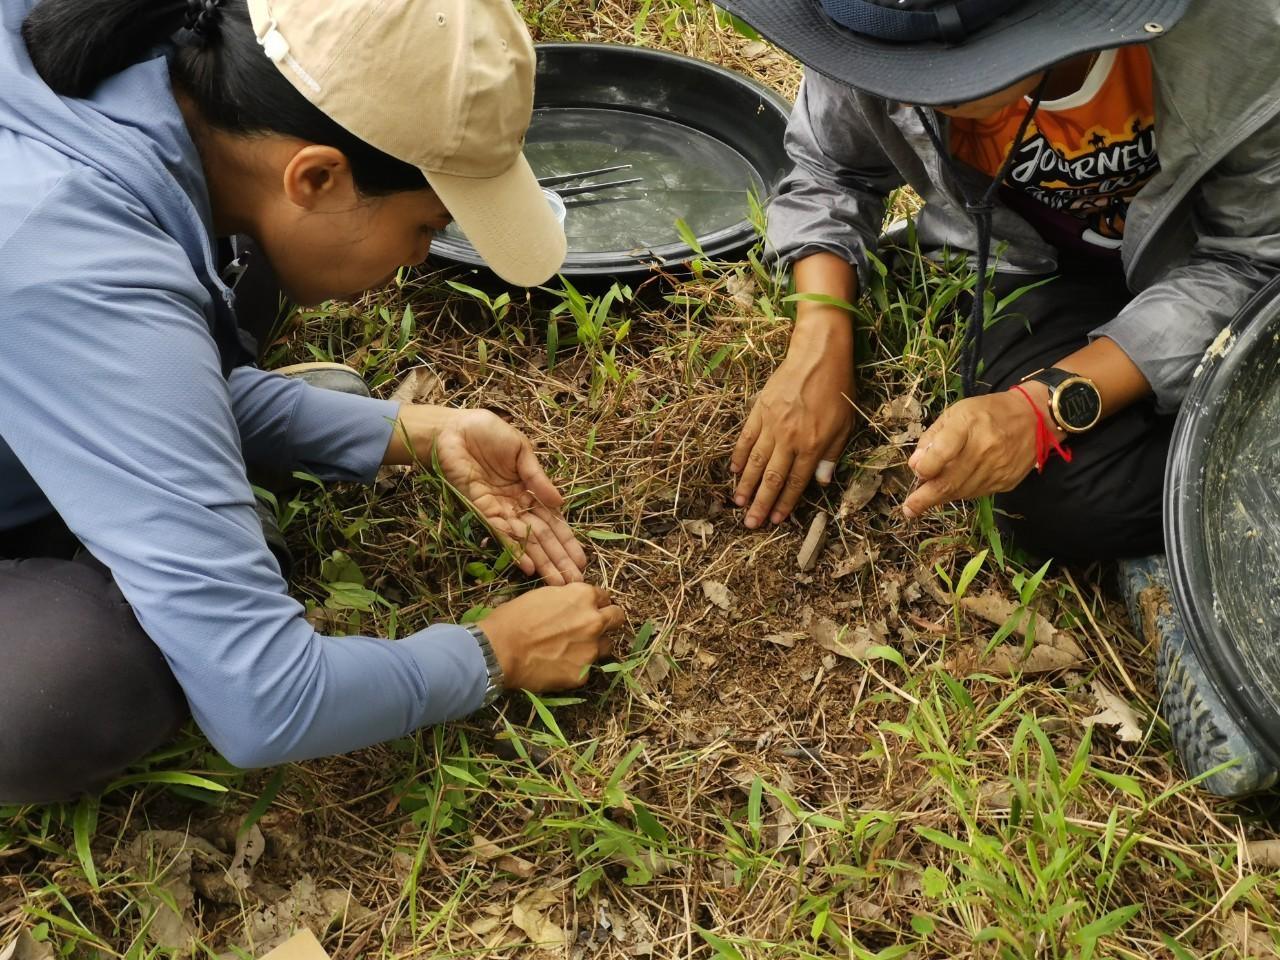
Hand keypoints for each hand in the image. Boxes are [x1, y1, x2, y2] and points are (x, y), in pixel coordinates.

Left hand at [432, 409, 587, 584]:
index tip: (582, 561)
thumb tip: (561, 502)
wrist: (452, 429)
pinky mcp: (479, 509)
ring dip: (540, 561)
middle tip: (574, 582)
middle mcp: (516, 505)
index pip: (552, 521)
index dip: (566, 541)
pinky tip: (527, 566)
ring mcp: (498, 510)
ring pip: (524, 540)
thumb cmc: (487, 433)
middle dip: (558, 559)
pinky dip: (513, 549)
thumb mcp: (521, 451)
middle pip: (541, 536)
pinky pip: (499, 532)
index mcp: (529, 490)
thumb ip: (537, 477)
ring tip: (556, 581)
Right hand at [482, 583, 624, 691]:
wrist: (499, 650)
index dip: (595, 603)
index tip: (587, 609)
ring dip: (596, 646)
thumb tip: (572, 606)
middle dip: (609, 621)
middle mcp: (594, 620)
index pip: (604, 596)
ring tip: (575, 651)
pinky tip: (559, 667)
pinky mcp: (583, 674)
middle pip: (617, 618)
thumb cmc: (512, 618)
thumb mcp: (542, 596)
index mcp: (583, 596)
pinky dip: (577, 668)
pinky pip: (588, 669)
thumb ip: (566, 600)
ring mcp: (591, 649)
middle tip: (594, 627)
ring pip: (608, 646)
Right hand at [730, 351, 854, 528]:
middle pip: (772, 478)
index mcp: (812, 444)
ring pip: (755, 461)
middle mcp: (789, 438)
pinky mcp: (759, 410)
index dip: (785, 503)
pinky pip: (746, 438)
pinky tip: (733, 471)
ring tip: (739, 503)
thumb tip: (821, 482)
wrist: (818, 355)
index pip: (796, 482)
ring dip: (746, 485)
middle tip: (750, 523)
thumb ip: (831, 455)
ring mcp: (771, 424)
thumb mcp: (845, 424)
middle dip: (761, 503)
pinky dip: (738, 455)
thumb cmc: (837, 389)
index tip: (776, 519)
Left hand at [902, 388, 1049, 518]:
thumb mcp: (956, 412)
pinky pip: (976, 493)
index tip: (917, 472)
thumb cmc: (988, 412)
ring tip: (926, 499)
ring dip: (941, 497)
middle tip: (909, 509)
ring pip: (962, 492)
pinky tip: (952, 490)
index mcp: (969, 424)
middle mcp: (984, 448)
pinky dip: (961, 494)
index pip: (942, 452)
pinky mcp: (1006, 481)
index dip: (926, 467)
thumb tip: (915, 465)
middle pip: (950, 481)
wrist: (1035, 418)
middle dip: (925, 498)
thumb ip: (933, 437)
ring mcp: (998, 467)